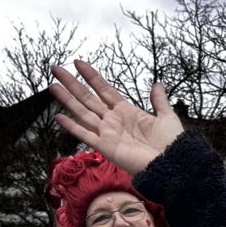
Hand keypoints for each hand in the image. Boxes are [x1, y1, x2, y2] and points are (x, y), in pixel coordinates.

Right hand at [49, 61, 183, 174]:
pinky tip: (59, 116)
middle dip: (72, 84)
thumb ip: (159, 101)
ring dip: (67, 100)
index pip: (104, 89)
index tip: (78, 63)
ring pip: (82, 113)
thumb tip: (158, 84)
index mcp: (127, 112)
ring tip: (52, 86)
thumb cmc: (171, 144)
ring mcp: (108, 134)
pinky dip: (72, 127)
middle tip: (55, 69)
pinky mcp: (106, 147)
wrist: (173, 163)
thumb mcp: (167, 117)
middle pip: (88, 98)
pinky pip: (85, 135)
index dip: (91, 77)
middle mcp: (114, 121)